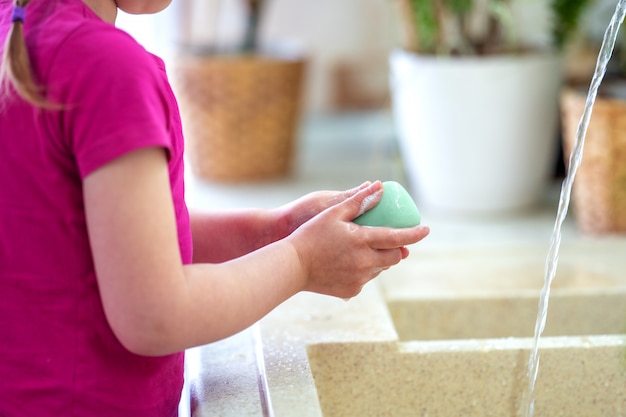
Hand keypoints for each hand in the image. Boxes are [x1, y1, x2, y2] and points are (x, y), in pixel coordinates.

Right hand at [286, 181, 429, 298]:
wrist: (292, 266)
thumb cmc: (310, 235)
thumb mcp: (332, 212)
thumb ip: (358, 201)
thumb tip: (380, 187)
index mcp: (362, 240)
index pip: (397, 237)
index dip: (414, 234)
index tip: (426, 229)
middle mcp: (364, 262)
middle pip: (394, 257)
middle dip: (396, 249)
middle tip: (390, 241)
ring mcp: (359, 279)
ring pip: (379, 268)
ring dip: (378, 259)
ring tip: (361, 250)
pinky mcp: (351, 291)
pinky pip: (365, 279)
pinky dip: (363, 270)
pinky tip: (347, 263)